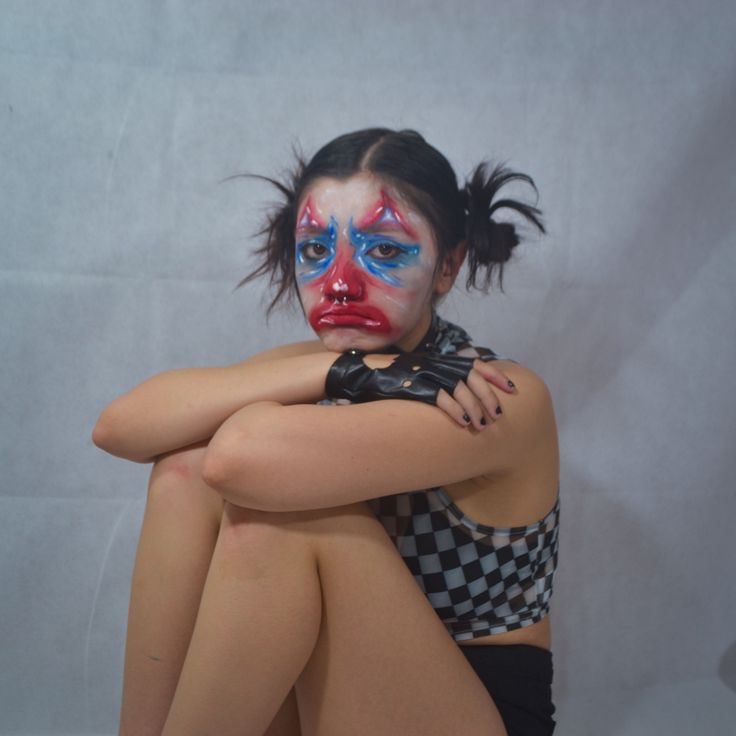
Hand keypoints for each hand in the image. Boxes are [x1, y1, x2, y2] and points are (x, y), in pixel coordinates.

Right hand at [326, 351, 515, 429]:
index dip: (495, 375)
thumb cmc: (387, 380)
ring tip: (483, 426)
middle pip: (473, 377)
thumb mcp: (416, 375)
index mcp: (439, 361)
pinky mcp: (413, 386)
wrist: (359, 373)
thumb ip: (436, 381)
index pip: (474, 364)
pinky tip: (463, 423)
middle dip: (489, 396)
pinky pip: (440, 397)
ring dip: (475, 407)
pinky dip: (455, 409)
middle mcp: (435, 364)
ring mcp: (424, 374)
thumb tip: (457, 393)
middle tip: (499, 415)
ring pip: (460, 388)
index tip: (511, 389)